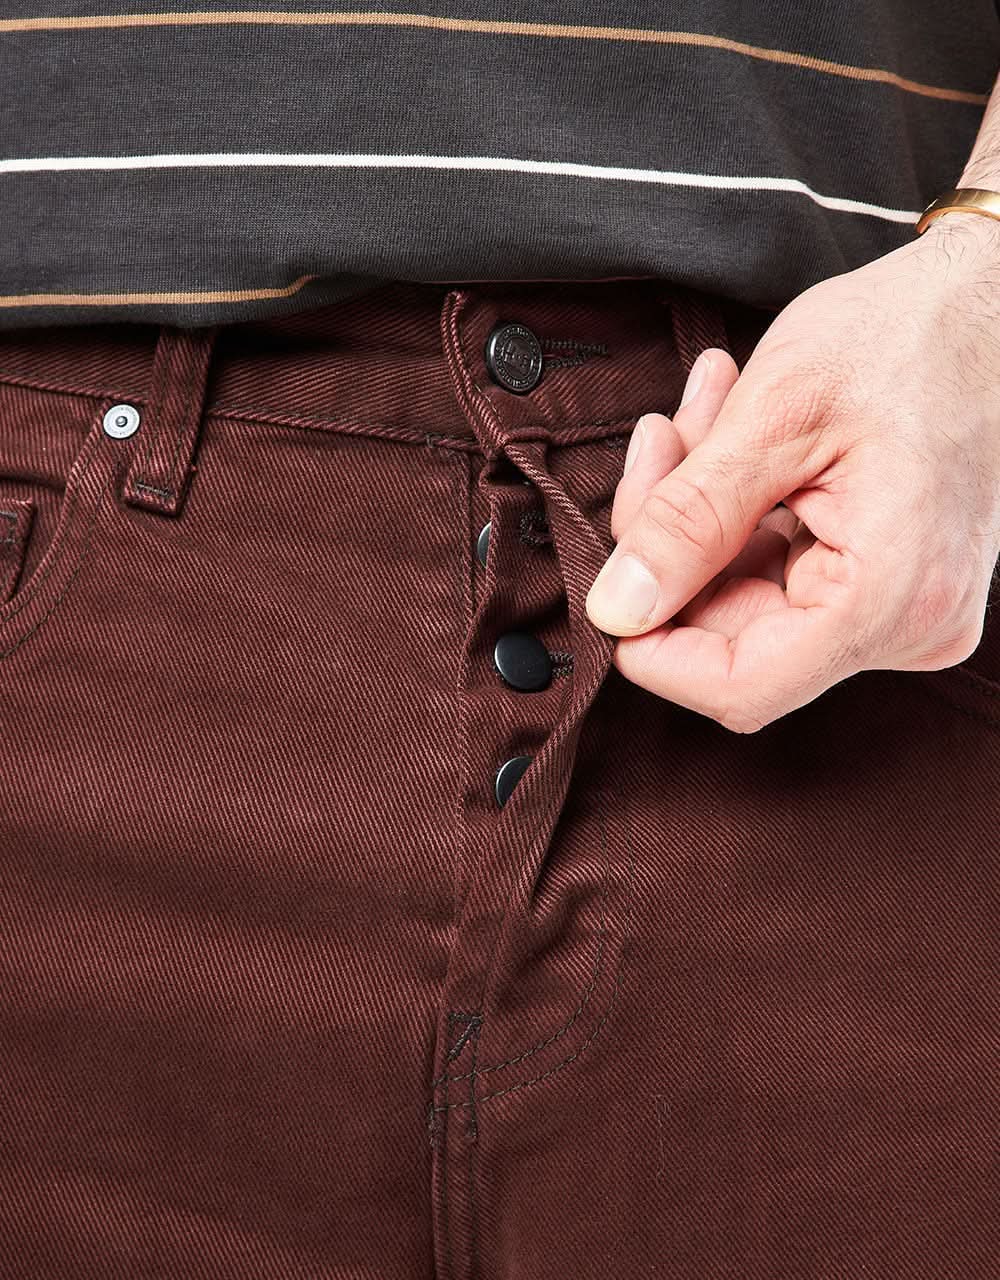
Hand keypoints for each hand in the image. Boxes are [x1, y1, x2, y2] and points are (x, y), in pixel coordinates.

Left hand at [584, 217, 999, 731]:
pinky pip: (781, 568)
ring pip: (746, 594)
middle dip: (674, 539)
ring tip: (708, 408)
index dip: (654, 646)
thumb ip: (687, 523)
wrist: (990, 300)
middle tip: (663, 439)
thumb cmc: (906, 336)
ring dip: (701, 507)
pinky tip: (732, 428)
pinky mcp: (889, 580)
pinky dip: (741, 503)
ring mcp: (903, 607)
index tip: (611, 581)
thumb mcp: (774, 416)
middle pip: (732, 633)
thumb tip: (617, 608)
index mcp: (890, 599)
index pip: (739, 686)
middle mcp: (908, 624)